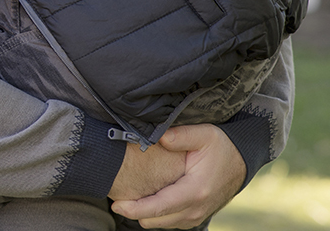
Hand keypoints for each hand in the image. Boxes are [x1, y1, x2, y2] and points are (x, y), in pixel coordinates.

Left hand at [111, 124, 245, 228]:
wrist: (241, 161)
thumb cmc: (220, 147)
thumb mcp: (204, 134)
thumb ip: (180, 135)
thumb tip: (158, 137)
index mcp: (195, 191)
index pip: (158, 207)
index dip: (134, 209)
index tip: (116, 204)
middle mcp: (196, 209)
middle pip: (155, 220)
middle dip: (134, 211)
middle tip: (117, 197)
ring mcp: (197, 216)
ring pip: (161, 224)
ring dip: (145, 214)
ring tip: (129, 197)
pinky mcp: (196, 217)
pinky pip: (169, 222)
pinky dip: (156, 214)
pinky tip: (146, 199)